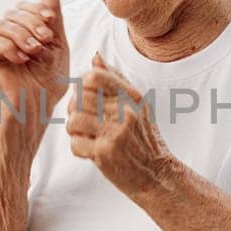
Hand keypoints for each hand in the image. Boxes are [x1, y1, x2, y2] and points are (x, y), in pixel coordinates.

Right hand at [0, 0, 69, 128]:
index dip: (37, 9)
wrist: (34, 109)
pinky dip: (9, 47)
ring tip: (35, 52)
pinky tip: (21, 60)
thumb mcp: (57, 47)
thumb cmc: (47, 83)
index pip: (24, 8)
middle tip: (45, 39)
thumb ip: (54, 21)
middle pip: (13, 13)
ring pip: (2, 24)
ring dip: (22, 36)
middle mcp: (4, 36)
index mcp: (21, 32)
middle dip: (32, 23)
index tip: (51, 20)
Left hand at [66, 52, 176, 195]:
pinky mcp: (105, 153)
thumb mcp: (137, 104)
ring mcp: (114, 132)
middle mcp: (124, 112)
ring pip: (73, 120)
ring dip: (74, 130)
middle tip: (83, 120)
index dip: (82, 86)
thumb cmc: (143, 138)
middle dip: (74, 109)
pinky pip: (75, 143)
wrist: (156, 174)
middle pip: (79, 99)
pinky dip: (79, 148)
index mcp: (131, 96)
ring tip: (86, 135)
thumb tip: (95, 56)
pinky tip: (90, 150)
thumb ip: (116, 79)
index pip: (93, 77)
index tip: (87, 98)